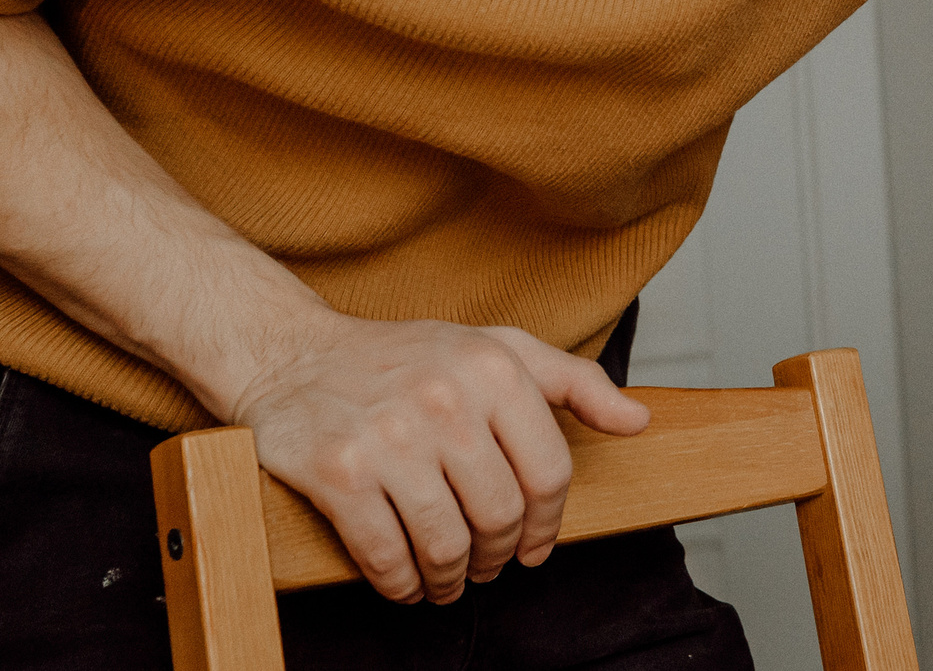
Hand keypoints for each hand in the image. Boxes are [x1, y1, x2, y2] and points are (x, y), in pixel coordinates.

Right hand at [228, 312, 650, 603]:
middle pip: (500, 515)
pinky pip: (386, 555)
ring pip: (446, 543)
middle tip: (487, 566)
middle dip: (498, 556)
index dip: (548, 524)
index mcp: (492, 367)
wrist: (293, 356)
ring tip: (449, 579)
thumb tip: (638, 421)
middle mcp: (445, 398)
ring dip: (452, 578)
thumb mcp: (496, 348)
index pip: (548, 472)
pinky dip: (403, 585)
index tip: (534, 546)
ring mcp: (389, 435)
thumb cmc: (406, 359)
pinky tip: (407, 582)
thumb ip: (574, 382)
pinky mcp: (338, 472)